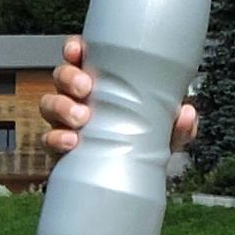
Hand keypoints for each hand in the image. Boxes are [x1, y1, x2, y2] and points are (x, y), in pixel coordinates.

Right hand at [39, 43, 198, 158]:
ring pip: (49, 104)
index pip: (80, 59)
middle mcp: (79, 100)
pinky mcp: (60, 150)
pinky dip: (56, 139)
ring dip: (62, 106)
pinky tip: (71, 142)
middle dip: (69, 77)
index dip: (74, 50)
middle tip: (86, 89)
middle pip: (61, 77)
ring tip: (82, 119)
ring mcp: (66, 124)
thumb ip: (178, 125)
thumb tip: (186, 113)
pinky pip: (48, 139)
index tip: (78, 50)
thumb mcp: (166, 134)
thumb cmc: (145, 147)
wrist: (132, 184)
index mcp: (101, 86)